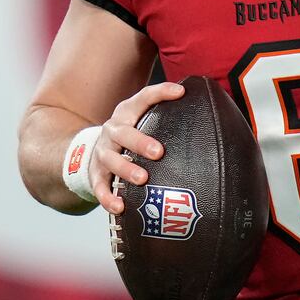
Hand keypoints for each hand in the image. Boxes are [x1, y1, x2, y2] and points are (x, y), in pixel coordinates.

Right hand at [90, 81, 184, 214]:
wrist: (93, 150)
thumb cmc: (130, 134)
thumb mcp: (142, 119)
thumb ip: (167, 116)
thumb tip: (206, 113)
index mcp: (127, 113)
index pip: (143, 98)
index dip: (161, 93)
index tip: (180, 93)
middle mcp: (113, 131)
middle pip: (123, 133)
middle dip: (140, 142)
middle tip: (158, 152)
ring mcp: (103, 153)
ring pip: (111, 159)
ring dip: (125, 169)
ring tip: (142, 179)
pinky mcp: (96, 175)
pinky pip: (100, 187)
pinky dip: (107, 197)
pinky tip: (120, 206)